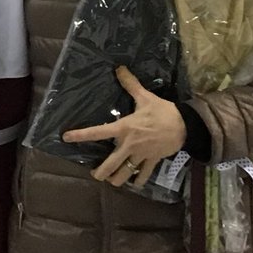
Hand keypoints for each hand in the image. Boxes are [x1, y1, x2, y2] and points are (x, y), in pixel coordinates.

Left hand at [62, 65, 185, 188]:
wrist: (185, 126)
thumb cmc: (162, 111)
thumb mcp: (145, 96)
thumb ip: (130, 84)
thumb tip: (119, 68)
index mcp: (124, 128)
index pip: (97, 132)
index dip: (80, 135)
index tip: (66, 138)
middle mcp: (129, 144)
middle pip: (111, 164)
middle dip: (101, 172)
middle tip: (95, 175)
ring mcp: (140, 155)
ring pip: (125, 173)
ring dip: (117, 179)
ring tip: (111, 181)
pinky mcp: (152, 161)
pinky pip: (143, 174)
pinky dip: (138, 180)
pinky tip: (134, 183)